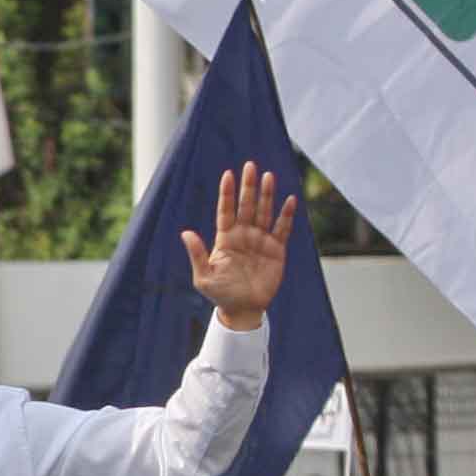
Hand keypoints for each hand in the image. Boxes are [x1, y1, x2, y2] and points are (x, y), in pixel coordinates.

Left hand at [181, 164, 298, 328]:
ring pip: (264, 212)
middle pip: (246, 206)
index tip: (228, 174)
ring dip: (266, 195)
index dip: (227, 193)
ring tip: (268, 176)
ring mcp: (260, 240)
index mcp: (225, 238)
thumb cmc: (220, 294)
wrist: (243, 309)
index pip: (226, 210)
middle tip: (250, 165)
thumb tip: (186, 233)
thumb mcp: (204, 277)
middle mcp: (243, 235)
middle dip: (248, 186)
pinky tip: (290, 200)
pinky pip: (282, 229)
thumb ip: (197, 254)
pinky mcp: (276, 250)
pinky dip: (286, 215)